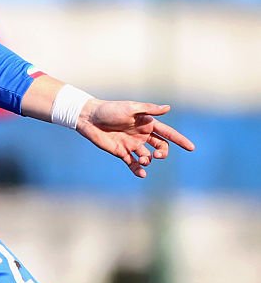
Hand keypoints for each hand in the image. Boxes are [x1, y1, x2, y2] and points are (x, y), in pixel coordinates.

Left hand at [77, 100, 194, 178]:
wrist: (90, 118)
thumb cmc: (110, 109)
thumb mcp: (131, 108)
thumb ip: (149, 110)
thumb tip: (168, 108)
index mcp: (147, 123)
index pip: (167, 133)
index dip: (179, 140)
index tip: (191, 148)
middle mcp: (142, 135)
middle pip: (160, 147)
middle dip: (163, 153)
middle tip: (157, 156)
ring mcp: (132, 145)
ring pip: (148, 157)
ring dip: (149, 161)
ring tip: (144, 160)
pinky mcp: (121, 152)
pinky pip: (133, 164)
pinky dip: (138, 170)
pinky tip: (142, 173)